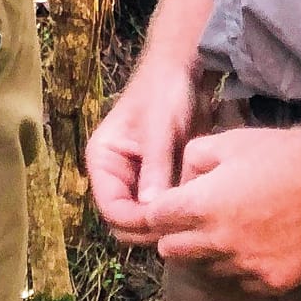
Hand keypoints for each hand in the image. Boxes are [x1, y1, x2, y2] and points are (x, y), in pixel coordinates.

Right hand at [86, 53, 199, 242]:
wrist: (183, 71)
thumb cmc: (165, 93)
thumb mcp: (160, 128)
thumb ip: (155, 167)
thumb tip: (154, 209)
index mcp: (102, 161)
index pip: (111, 210)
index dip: (138, 222)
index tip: (170, 222)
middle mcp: (114, 176)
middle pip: (124, 223)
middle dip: (151, 229)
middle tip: (186, 226)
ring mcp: (134, 181)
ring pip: (143, 222)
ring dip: (164, 225)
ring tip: (194, 220)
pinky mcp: (156, 182)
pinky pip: (161, 210)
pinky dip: (175, 216)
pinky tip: (198, 213)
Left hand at [143, 125, 300, 294]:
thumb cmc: (278, 153)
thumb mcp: (224, 143)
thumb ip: (189, 162)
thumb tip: (177, 185)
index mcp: (201, 205)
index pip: (154, 222)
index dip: (159, 213)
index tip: (169, 208)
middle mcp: (219, 241)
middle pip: (172, 252)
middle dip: (176, 235)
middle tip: (196, 221)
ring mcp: (248, 265)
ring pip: (208, 270)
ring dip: (211, 254)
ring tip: (234, 230)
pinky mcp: (275, 282)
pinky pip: (243, 283)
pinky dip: (243, 268)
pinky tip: (259, 244)